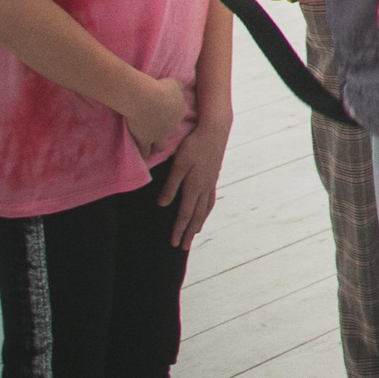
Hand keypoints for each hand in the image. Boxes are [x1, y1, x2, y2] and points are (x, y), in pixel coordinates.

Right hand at [127, 75, 189, 153]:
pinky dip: (144, 154)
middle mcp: (173, 126)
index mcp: (180, 111)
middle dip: (165, 133)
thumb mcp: (173, 83)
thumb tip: (181, 87)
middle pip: (171, 132)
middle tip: (157, 133)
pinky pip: (146, 152)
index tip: (166, 117)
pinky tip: (142, 156)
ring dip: (156, 147)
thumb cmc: (160, 88)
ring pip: (160, 146)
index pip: (179, 116)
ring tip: (151, 149)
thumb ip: (178, 87)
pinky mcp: (146, 140)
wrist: (147, 99)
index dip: (172, 117)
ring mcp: (160, 135)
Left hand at [159, 108, 229, 245]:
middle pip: (196, 215)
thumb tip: (163, 205)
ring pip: (205, 208)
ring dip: (199, 222)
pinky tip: (204, 209)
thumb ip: (171, 186)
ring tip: (195, 232)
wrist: (215, 130)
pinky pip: (210, 198)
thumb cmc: (194, 145)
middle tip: (183, 247)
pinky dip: (206, 209)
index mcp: (194, 187)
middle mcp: (205, 188)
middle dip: (189, 232)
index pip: (185, 214)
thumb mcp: (178, 164)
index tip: (173, 243)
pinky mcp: (213, 176)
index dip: (179, 229)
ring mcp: (211, 182)